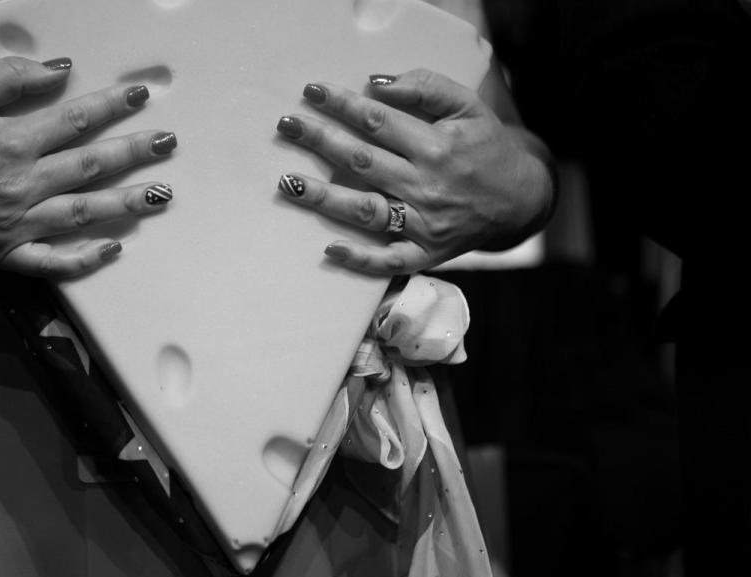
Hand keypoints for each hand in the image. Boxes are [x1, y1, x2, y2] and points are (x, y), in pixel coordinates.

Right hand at [0, 56, 175, 277]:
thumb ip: (10, 80)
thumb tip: (60, 71)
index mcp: (9, 143)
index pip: (73, 121)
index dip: (110, 106)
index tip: (140, 96)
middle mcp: (20, 185)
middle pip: (89, 166)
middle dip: (133, 152)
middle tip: (167, 143)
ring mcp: (17, 224)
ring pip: (82, 213)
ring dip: (125, 203)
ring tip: (161, 194)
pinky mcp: (7, 254)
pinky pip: (53, 263)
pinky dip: (84, 259)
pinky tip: (114, 248)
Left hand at [275, 69, 552, 273]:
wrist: (520, 199)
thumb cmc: (486, 148)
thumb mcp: (467, 107)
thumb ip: (425, 89)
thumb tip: (377, 86)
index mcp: (436, 146)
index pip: (378, 122)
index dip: (342, 105)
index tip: (312, 92)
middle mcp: (426, 185)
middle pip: (363, 161)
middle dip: (321, 142)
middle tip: (287, 127)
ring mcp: (423, 224)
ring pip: (366, 210)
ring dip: (325, 198)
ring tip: (289, 183)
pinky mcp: (425, 253)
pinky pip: (388, 261)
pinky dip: (360, 259)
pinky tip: (330, 249)